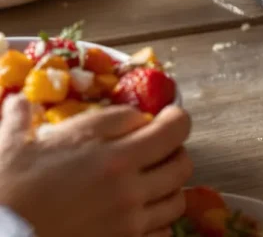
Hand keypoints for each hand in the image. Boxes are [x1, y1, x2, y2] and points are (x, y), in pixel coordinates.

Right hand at [0, 96, 192, 236]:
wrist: (0, 235)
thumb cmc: (8, 190)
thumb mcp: (16, 145)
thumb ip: (27, 118)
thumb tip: (22, 101)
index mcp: (112, 155)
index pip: (171, 126)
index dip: (172, 117)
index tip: (163, 117)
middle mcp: (129, 186)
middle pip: (182, 161)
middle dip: (174, 151)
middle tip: (157, 149)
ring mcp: (130, 220)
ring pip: (177, 198)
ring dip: (168, 186)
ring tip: (149, 182)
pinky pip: (163, 231)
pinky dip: (157, 220)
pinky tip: (139, 214)